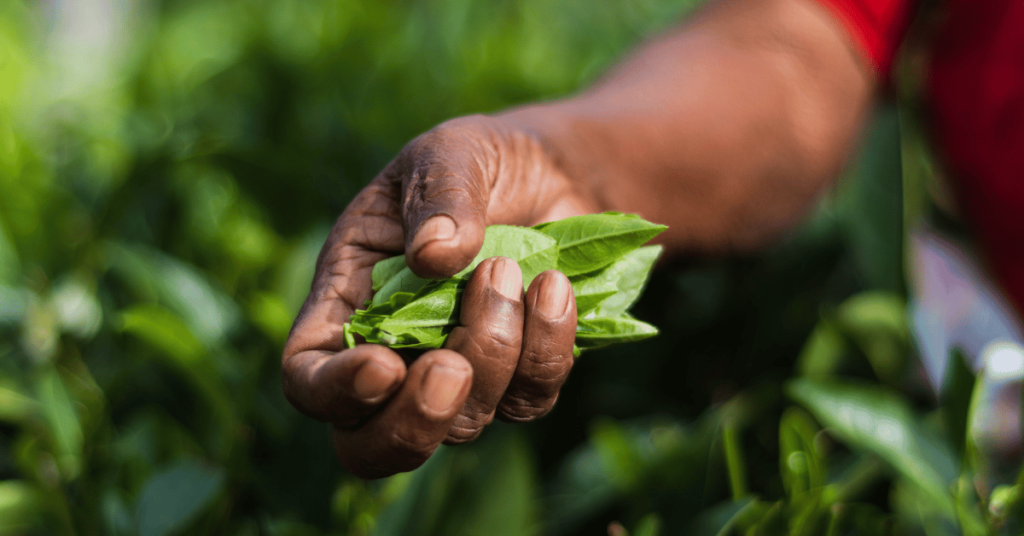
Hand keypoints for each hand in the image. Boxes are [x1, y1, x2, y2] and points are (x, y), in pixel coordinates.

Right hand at [281, 114, 596, 477]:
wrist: (556, 174)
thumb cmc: (481, 162)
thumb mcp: (451, 153)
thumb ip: (440, 194)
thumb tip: (433, 256)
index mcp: (346, 302)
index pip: (308, 379)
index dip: (332, 392)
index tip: (382, 367)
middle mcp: (393, 353)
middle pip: (373, 445)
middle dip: (414, 423)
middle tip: (454, 366)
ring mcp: (458, 375)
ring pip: (463, 423)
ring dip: (495, 354)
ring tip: (510, 271)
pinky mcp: (519, 380)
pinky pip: (530, 398)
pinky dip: (548, 348)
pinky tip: (556, 288)